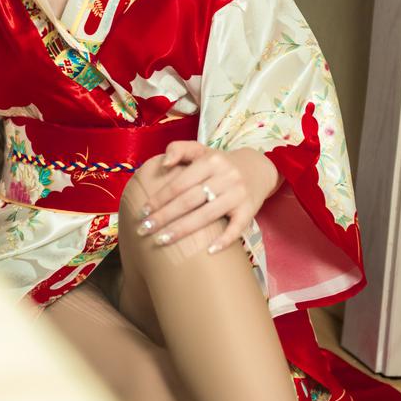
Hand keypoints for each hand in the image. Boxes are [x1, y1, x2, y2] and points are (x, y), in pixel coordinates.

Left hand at [136, 142, 280, 253]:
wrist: (257, 168)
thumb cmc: (220, 163)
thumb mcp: (201, 150)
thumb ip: (179, 149)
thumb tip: (163, 164)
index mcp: (211, 161)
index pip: (179, 183)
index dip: (159, 198)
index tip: (142, 212)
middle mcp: (226, 176)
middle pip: (189, 201)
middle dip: (164, 217)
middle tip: (144, 230)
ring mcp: (238, 194)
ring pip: (207, 216)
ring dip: (182, 230)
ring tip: (161, 240)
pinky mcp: (250, 210)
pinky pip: (236, 228)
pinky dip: (223, 240)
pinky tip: (208, 251)